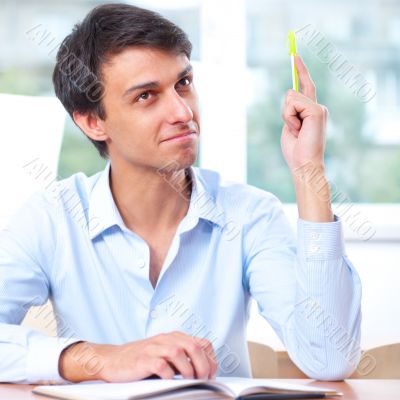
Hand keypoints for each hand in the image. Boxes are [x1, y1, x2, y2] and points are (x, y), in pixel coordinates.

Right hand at [59, 331, 217, 382]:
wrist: (112, 360)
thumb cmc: (141, 360)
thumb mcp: (165, 354)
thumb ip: (182, 358)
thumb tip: (204, 371)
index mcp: (174, 337)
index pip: (201, 342)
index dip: (210, 358)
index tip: (212, 373)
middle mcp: (165, 339)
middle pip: (193, 346)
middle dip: (203, 364)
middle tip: (203, 379)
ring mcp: (154, 348)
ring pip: (179, 352)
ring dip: (188, 369)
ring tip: (189, 381)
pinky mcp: (143, 359)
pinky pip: (161, 365)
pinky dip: (169, 374)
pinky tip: (169, 380)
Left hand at [281, 55, 327, 173]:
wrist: (304, 164)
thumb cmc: (296, 151)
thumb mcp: (289, 126)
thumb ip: (290, 111)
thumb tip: (290, 94)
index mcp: (311, 111)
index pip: (306, 86)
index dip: (301, 70)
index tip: (295, 55)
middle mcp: (317, 107)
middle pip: (292, 93)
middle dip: (285, 113)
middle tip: (294, 131)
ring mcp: (318, 108)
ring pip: (290, 97)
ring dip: (286, 117)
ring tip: (296, 131)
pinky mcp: (317, 110)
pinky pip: (292, 103)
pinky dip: (289, 118)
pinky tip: (298, 129)